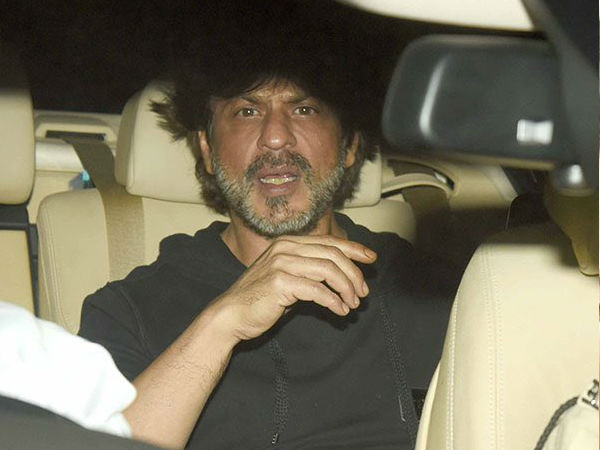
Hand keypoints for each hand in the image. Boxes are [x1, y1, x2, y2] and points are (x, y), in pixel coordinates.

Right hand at [208, 235, 376, 341]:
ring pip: (328, 270)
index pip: (328, 241)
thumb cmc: (261, 298)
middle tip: (363, 292)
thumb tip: (340, 274)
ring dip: (346, 288)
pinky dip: (333, 301)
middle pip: (333, 254)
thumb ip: (308, 269)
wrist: (231, 314)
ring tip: (353, 304)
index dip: (353, 248)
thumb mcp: (287, 276)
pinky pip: (317, 290)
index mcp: (288, 243)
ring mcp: (281, 263)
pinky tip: (340, 310)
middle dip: (354, 273)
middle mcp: (285, 248)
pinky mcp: (280, 282)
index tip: (371, 258)